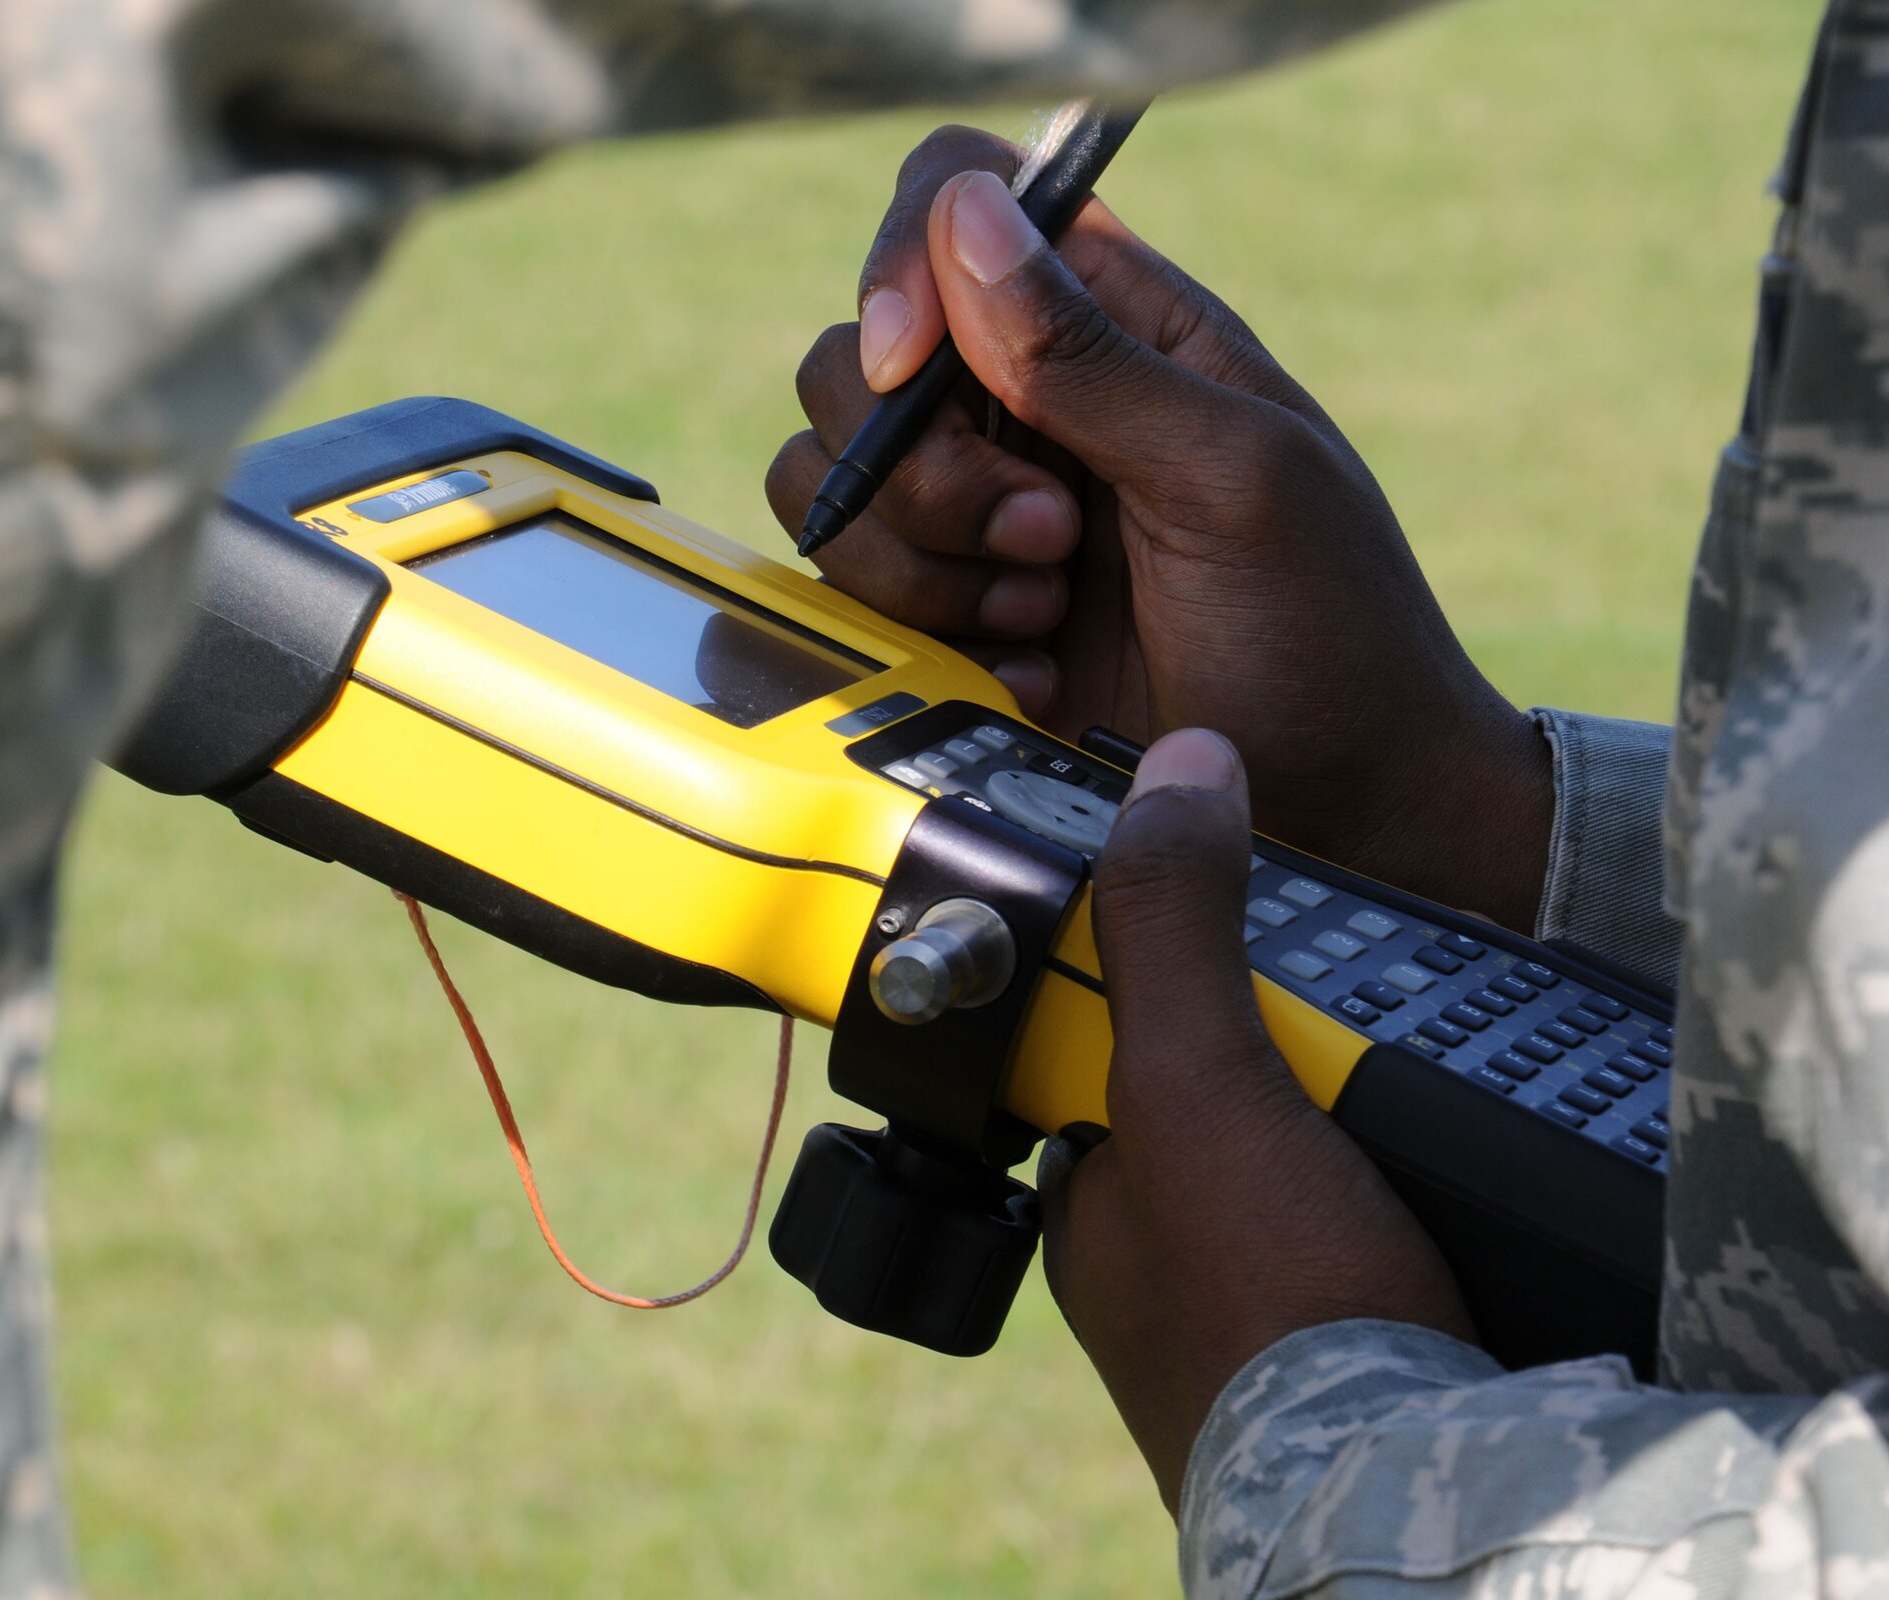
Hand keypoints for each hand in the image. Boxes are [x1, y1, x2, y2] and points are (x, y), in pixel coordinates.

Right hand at [766, 127, 1551, 928]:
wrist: (1338, 810)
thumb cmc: (1325, 633)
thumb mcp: (1231, 478)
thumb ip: (1092, 357)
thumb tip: (968, 215)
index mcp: (1120, 325)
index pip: (961, 203)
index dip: (906, 265)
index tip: (910, 369)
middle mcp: (1030, 402)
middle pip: (857, 358)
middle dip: (926, 467)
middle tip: (1052, 538)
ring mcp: (979, 511)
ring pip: (833, 478)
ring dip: (925, 559)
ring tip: (1048, 614)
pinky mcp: (950, 611)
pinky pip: (851, 586)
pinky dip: (924, 632)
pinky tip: (1030, 675)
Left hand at [1036, 728, 1474, 1510]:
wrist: (1413, 1493)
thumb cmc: (1270, 1309)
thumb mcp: (1198, 1082)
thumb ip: (1173, 926)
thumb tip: (1175, 768)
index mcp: (1092, 1198)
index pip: (1107, 1036)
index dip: (1160, 962)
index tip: (1227, 910)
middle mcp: (1161, 1250)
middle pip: (1220, 1080)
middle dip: (1282, 1038)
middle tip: (1340, 1024)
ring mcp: (1260, 1292)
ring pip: (1305, 1139)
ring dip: (1357, 1105)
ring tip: (1404, 1091)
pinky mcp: (1360, 1325)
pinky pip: (1375, 1205)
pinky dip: (1406, 1175)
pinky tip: (1443, 1166)